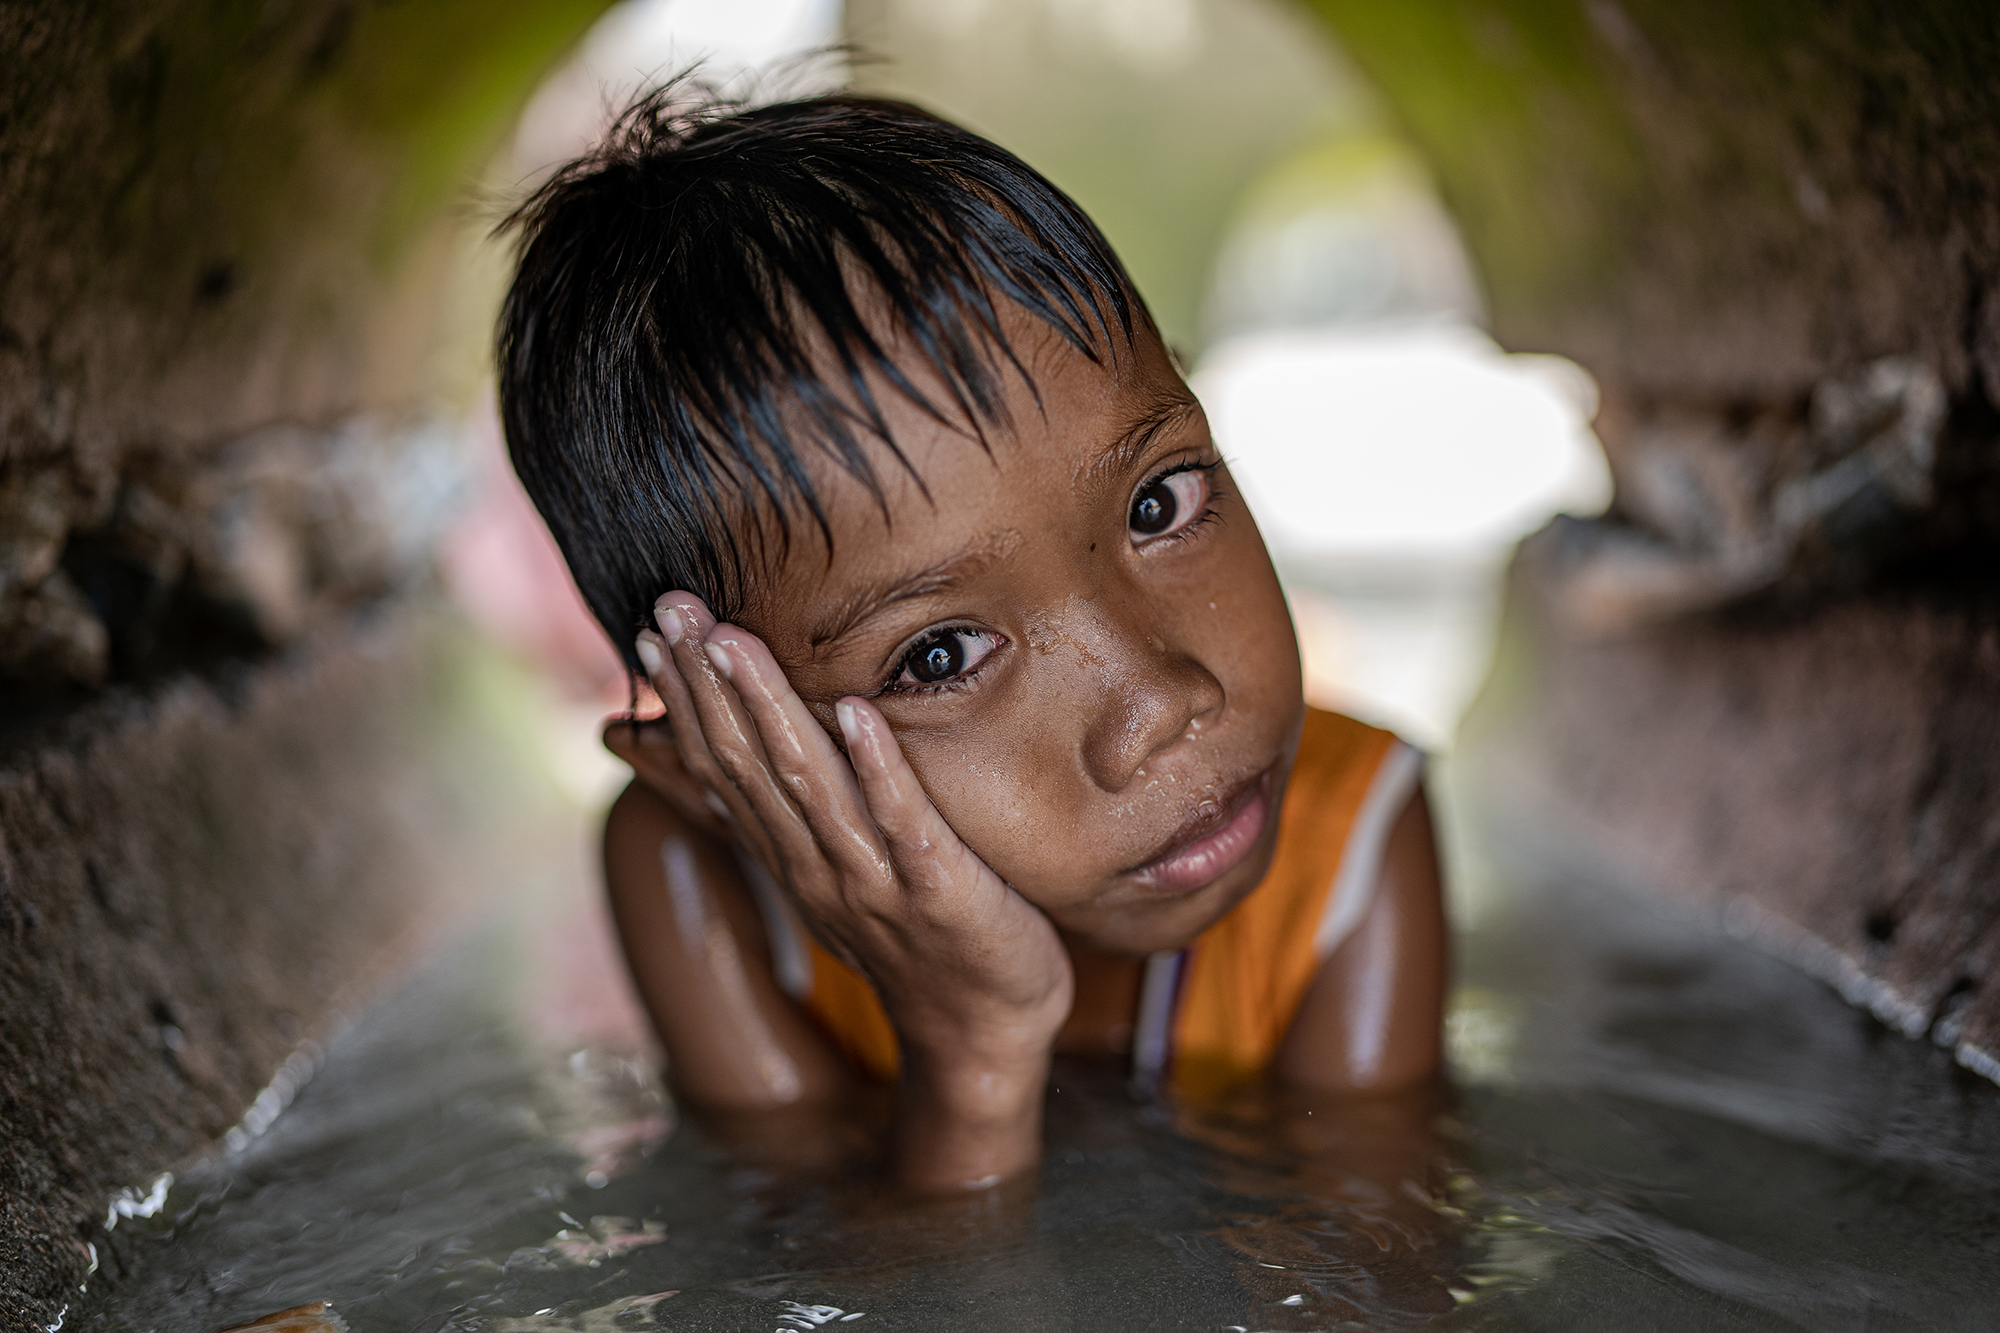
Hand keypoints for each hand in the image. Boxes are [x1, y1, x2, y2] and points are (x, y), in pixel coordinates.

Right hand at [633, 591, 1072, 1188]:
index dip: (685, 695)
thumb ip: (782, 814)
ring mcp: (874, 881)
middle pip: (749, 766)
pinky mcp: (939, 892)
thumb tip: (746, 771)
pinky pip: (903, 824)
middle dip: (708, 684)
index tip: (651, 624)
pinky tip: (858, 711)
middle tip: (671, 607)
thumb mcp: (829, 872)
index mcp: (790, 854)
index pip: (721, 764)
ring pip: (809, 788)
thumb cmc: (914, 933)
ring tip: (734, 641)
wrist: (981, 1030)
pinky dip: (878, 768)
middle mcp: (817, 865)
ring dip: (769, 710)